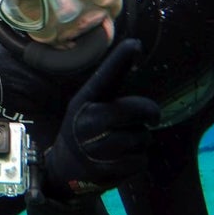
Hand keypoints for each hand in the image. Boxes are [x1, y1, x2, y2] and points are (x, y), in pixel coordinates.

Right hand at [44, 39, 160, 197]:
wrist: (63, 170)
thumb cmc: (84, 131)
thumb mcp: (86, 107)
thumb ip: (109, 91)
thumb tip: (136, 51)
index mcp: (84, 102)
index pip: (105, 78)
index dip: (120, 60)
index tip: (135, 44)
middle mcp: (89, 122)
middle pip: (136, 110)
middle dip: (150, 113)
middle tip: (150, 117)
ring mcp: (98, 148)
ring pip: (142, 137)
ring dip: (141, 140)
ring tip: (124, 143)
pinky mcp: (109, 169)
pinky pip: (141, 160)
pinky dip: (137, 160)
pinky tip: (121, 160)